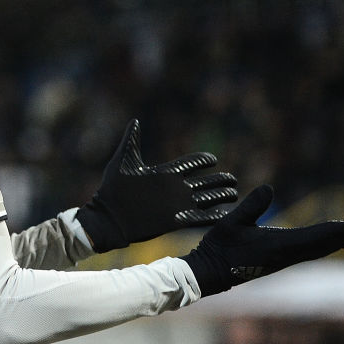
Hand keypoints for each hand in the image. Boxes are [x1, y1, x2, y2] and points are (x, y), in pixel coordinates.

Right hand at [75, 118, 237, 251]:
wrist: (109, 218)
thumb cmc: (113, 189)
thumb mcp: (122, 160)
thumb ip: (131, 140)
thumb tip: (135, 121)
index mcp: (166, 171)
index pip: (195, 161)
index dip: (207, 160)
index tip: (214, 161)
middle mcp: (176, 187)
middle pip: (208, 181)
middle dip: (222, 179)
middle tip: (232, 180)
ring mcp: (178, 205)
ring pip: (210, 199)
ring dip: (224, 196)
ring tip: (234, 195)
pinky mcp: (177, 222)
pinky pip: (203, 218)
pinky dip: (216, 216)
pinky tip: (226, 215)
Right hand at [181, 185, 343, 296]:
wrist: (211, 272)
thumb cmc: (219, 246)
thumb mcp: (230, 222)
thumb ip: (250, 206)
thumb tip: (269, 188)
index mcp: (275, 246)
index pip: (310, 237)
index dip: (332, 231)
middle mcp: (284, 255)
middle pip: (320, 245)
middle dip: (343, 236)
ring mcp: (283, 260)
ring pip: (316, 250)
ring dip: (336, 242)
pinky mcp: (279, 260)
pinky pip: (308, 252)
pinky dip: (323, 246)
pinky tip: (329, 243)